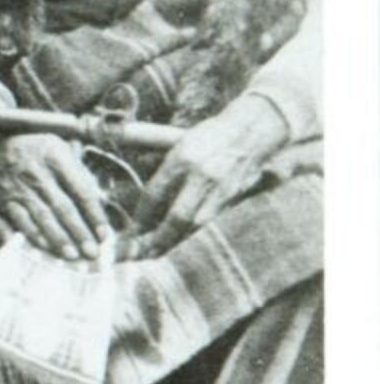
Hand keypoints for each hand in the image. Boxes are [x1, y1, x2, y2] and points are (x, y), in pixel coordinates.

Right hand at [0, 130, 121, 263]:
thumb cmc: (40, 149)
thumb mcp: (64, 150)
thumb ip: (81, 175)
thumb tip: (100, 204)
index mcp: (58, 159)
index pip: (81, 191)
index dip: (94, 215)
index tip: (105, 235)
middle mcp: (38, 174)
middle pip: (63, 208)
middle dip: (79, 233)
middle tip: (92, 253)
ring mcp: (20, 188)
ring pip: (42, 217)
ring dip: (58, 239)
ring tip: (72, 256)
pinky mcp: (5, 199)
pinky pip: (21, 221)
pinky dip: (34, 236)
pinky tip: (47, 249)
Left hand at [140, 93, 284, 248]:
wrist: (253, 130)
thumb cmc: (211, 135)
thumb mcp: (180, 143)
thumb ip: (163, 168)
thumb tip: (140, 188)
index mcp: (182, 158)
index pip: (154, 194)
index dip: (140, 218)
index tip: (129, 233)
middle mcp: (202, 175)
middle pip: (177, 216)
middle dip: (158, 238)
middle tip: (140, 253)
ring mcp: (221, 187)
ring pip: (196, 223)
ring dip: (176, 241)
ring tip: (156, 254)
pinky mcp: (235, 195)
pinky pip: (210, 219)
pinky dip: (193, 232)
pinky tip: (180, 241)